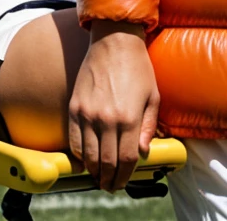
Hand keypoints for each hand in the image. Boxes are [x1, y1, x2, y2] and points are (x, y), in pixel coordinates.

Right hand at [67, 21, 159, 191]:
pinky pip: (73, 140)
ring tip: (98, 176)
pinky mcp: (74, 107)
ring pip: (87, 156)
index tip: (123, 182)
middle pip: (106, 162)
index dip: (125, 176)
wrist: (114, 40)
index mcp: (129, 118)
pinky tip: (84, 160)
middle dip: (109, 179)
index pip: (126, 160)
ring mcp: (88, 113)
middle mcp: (107, 119)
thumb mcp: (153, 96)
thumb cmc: (138, 66)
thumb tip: (142, 152)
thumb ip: (148, 127)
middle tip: (110, 185)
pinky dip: (78, 155)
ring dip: (93, 171)